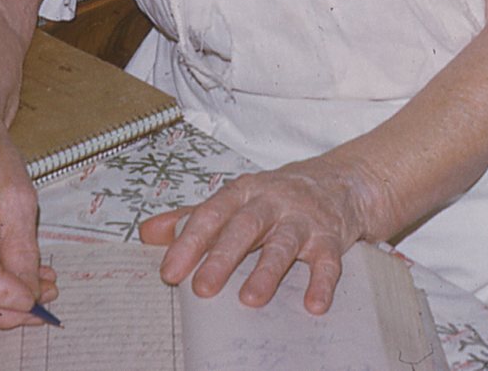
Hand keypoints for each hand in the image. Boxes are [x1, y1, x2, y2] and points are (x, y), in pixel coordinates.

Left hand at [137, 154, 387, 313]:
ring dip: (268, 271)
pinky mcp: (331, 237)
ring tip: (250, 299)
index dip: (189, 242)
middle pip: (245, 226)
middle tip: (202, 289)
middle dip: (223, 257)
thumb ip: (192, 217)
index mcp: (243, 192)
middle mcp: (273, 202)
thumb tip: (147, 233)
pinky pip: (328, 261)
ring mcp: (303, 219)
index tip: (170, 272)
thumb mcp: (235, 201)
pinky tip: (313, 305)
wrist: (340, 181)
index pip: (211, 214)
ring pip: (284, 243)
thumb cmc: (276, 197)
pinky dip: (322, 283)